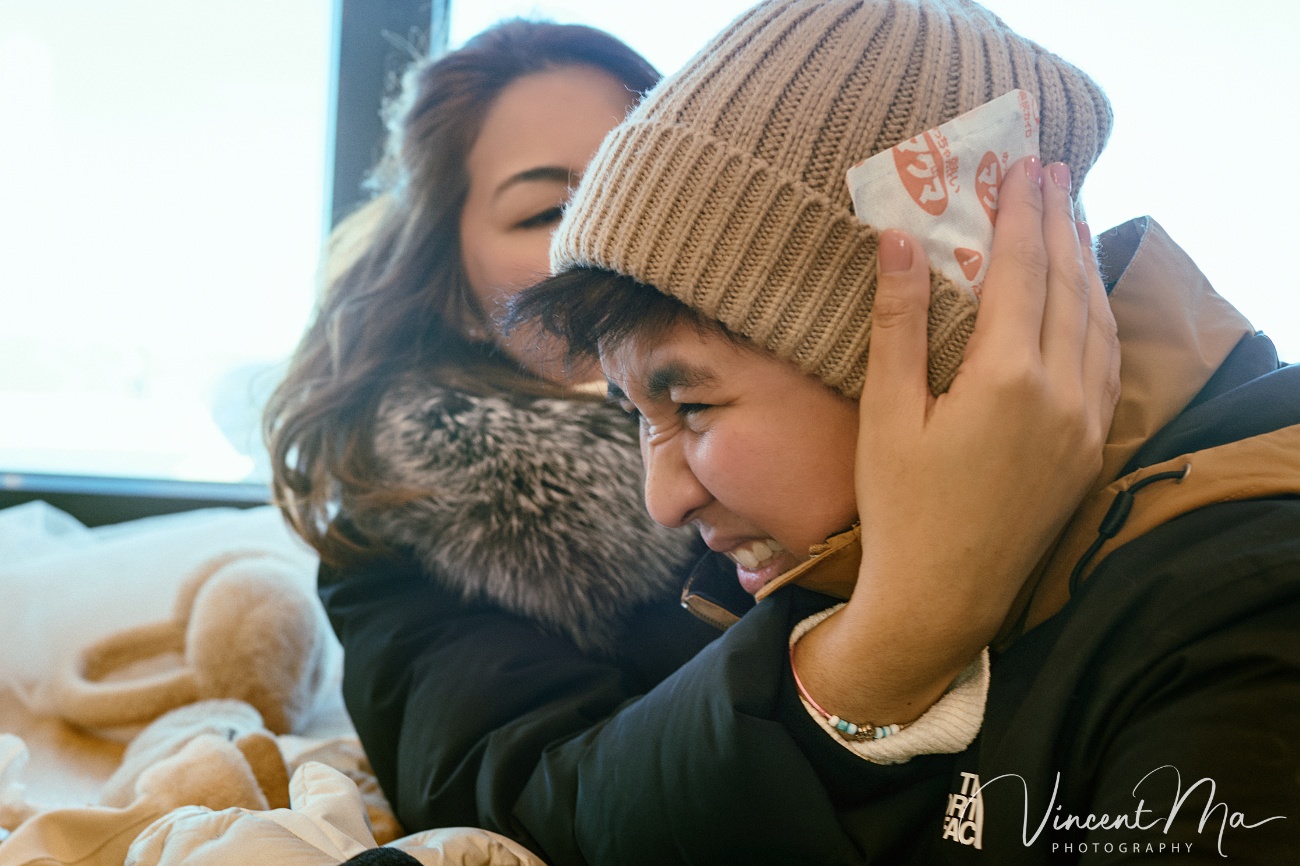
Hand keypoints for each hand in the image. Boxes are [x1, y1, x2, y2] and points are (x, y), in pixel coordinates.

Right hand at [794, 156, 1118, 723]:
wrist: (941, 600)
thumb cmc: (900, 510)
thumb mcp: (887, 415)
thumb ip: (899, 324)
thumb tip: (897, 241)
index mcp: (1008, 379)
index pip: (1022, 272)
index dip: (1020, 214)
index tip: (1020, 165)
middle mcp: (1061, 393)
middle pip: (1068, 286)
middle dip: (1059, 223)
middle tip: (1051, 172)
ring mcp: (1084, 423)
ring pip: (1097, 321)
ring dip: (1085, 264)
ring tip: (1072, 219)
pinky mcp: (1089, 450)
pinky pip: (1106, 362)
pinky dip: (1098, 316)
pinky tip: (1087, 301)